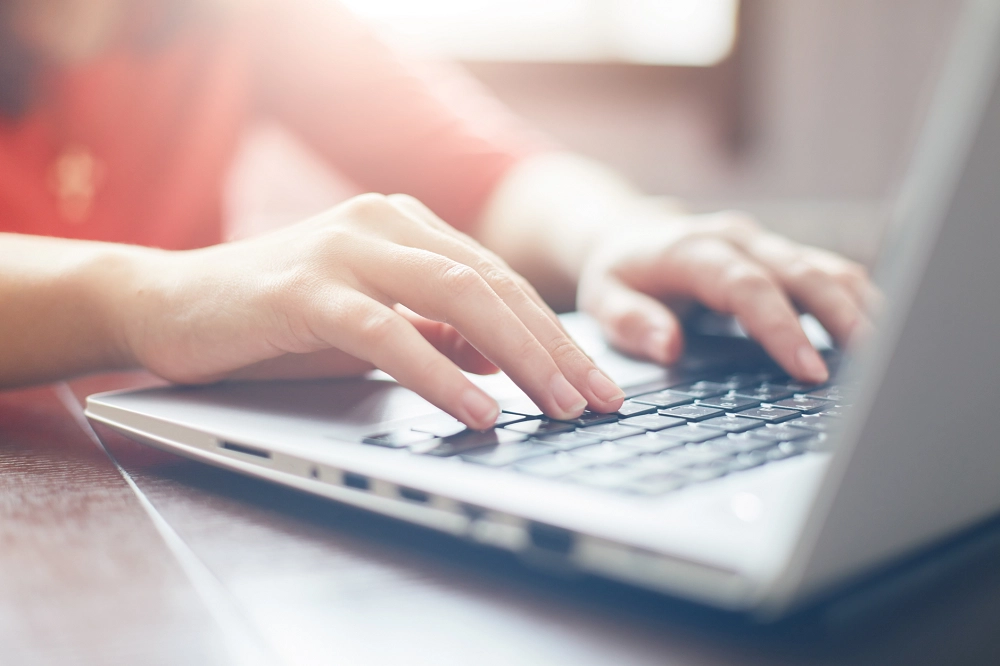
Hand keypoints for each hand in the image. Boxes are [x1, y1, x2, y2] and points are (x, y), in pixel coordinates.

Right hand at [116, 193, 624, 428]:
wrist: (166, 303)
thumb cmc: (274, 318)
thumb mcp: (371, 324)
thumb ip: (434, 331)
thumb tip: (502, 359)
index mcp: (405, 224)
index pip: (500, 279)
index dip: (555, 332)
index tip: (596, 383)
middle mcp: (382, 222)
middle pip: (493, 284)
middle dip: (554, 347)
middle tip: (597, 401)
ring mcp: (342, 248)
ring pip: (455, 296)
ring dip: (517, 356)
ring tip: (557, 407)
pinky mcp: (303, 289)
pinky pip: (388, 331)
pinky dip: (440, 373)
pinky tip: (478, 411)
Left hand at [577, 211, 879, 382]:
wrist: (628, 233)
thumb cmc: (618, 273)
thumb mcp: (602, 298)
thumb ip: (629, 321)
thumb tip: (669, 346)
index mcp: (692, 249)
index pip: (746, 286)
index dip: (781, 326)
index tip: (808, 369)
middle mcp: (736, 239)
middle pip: (799, 271)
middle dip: (838, 315)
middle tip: (871, 362)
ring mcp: (763, 243)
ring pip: (823, 267)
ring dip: (858, 306)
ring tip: (890, 352)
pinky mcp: (780, 254)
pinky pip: (828, 270)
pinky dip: (856, 298)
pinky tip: (879, 331)